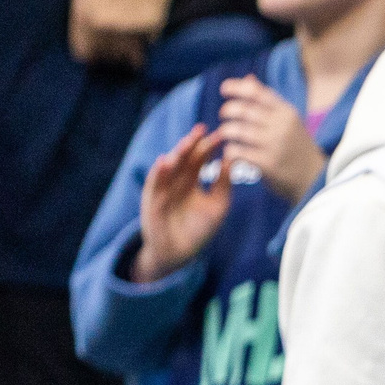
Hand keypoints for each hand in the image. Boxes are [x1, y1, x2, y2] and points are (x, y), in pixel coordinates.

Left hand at [70, 0, 178, 68]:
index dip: (90, 52)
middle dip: (110, 53)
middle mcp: (106, 27)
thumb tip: (85, 25)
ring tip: (131, 33)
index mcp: (85, 16)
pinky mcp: (153, 27)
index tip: (96, 50)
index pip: (84, 53)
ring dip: (130, 50)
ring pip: (129, 55)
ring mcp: (130, 29)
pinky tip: (145, 19)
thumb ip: (81, 5)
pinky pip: (148, 43)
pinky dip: (146, 38)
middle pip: (107, 58)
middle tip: (115, 43)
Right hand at [134, 124, 233, 281]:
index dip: (208, 146)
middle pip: (184, 158)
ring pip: (169, 167)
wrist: (180, 254)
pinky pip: (155, 185)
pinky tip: (165, 161)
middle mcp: (176, 181)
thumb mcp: (218, 206)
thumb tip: (232, 160)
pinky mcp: (152, 201)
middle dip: (192, 144)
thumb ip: (224, 185)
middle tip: (202, 130)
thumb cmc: (199, 230)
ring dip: (177, 154)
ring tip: (187, 142)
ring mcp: (163, 189)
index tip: (221, 134)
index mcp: (191, 180)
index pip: (199, 158)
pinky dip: (159, 173)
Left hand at [218, 76, 326, 201]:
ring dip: (226, 131)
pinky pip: (237, 152)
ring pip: (237, 131)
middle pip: (244, 110)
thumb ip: (268, 101)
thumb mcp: (289, 121)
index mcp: (287, 112)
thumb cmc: (297, 147)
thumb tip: (248, 78)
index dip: (237, 87)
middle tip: (224, 114)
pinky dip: (230, 151)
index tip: (224, 88)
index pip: (257, 93)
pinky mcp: (267, 164)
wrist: (315, 179)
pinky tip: (231, 153)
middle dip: (228, 110)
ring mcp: (274, 145)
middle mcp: (281, 126)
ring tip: (225, 134)